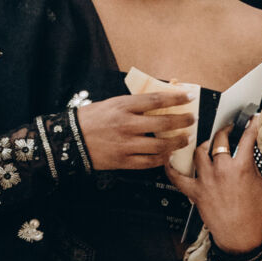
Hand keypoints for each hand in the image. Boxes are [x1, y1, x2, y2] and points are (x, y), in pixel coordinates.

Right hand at [72, 88, 196, 174]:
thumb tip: (160, 102)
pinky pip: (149, 162)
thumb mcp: (112, 104)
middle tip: (191, 120)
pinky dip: (162, 159)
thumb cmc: (91, 119)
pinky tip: (168, 155)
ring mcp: (126, 144)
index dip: (176, 99)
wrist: (70, 140)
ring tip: (184, 138)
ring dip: (176, 142)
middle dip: (182, 121)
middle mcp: (126, 125)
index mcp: (123, 106)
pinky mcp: (123, 161)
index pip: (156, 100)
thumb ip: (134, 104)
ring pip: (160, 145)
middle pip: (163, 123)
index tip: (189, 98)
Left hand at [167, 117, 261, 250]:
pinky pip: (177, 177)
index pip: (247, 137)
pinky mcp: (195, 192)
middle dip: (225, 130)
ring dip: (204, 145)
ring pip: (199, 152)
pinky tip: (169, 160)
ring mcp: (206, 180)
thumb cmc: (258, 217)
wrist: (240, 238)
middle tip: (229, 129)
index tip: (254, 119)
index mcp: (242, 168)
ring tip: (209, 143)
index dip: (252, 124)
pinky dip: (172, 168)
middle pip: (219, 139)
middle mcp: (222, 170)